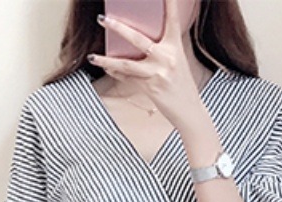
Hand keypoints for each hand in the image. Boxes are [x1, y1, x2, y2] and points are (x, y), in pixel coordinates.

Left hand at [89, 0, 205, 130]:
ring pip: (126, 64)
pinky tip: (106, 68)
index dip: (169, 4)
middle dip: (118, 28)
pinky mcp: (150, 87)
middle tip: (103, 19)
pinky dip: (116, 73)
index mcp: (175, 46)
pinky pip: (128, 78)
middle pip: (138, 39)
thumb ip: (162, 50)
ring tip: (92, 57)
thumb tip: (141, 42)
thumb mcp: (177, 62)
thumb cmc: (182, 86)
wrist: (189, 111)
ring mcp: (157, 72)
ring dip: (107, 60)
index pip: (171, 20)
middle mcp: (167, 57)